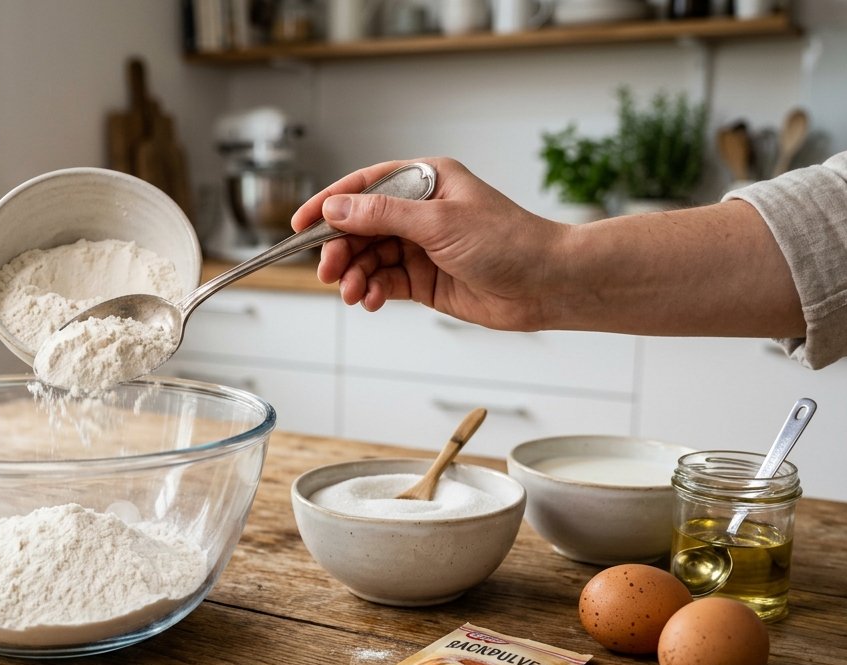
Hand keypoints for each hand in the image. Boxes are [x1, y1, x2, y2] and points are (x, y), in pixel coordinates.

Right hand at [291, 157, 566, 330]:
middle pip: (361, 227)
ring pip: (370, 258)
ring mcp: (422, 246)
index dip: (329, 204)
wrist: (546, 284)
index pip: (364, 186)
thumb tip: (336, 208)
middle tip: (328, 270)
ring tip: (351, 293)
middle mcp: (421, 211)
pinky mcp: (426, 279)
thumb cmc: (508, 242)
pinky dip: (372, 291)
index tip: (300, 224)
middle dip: (341, 249)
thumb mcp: (439, 222)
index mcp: (426, 181)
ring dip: (355, 275)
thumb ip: (383, 215)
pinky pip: (385, 282)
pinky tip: (369, 301)